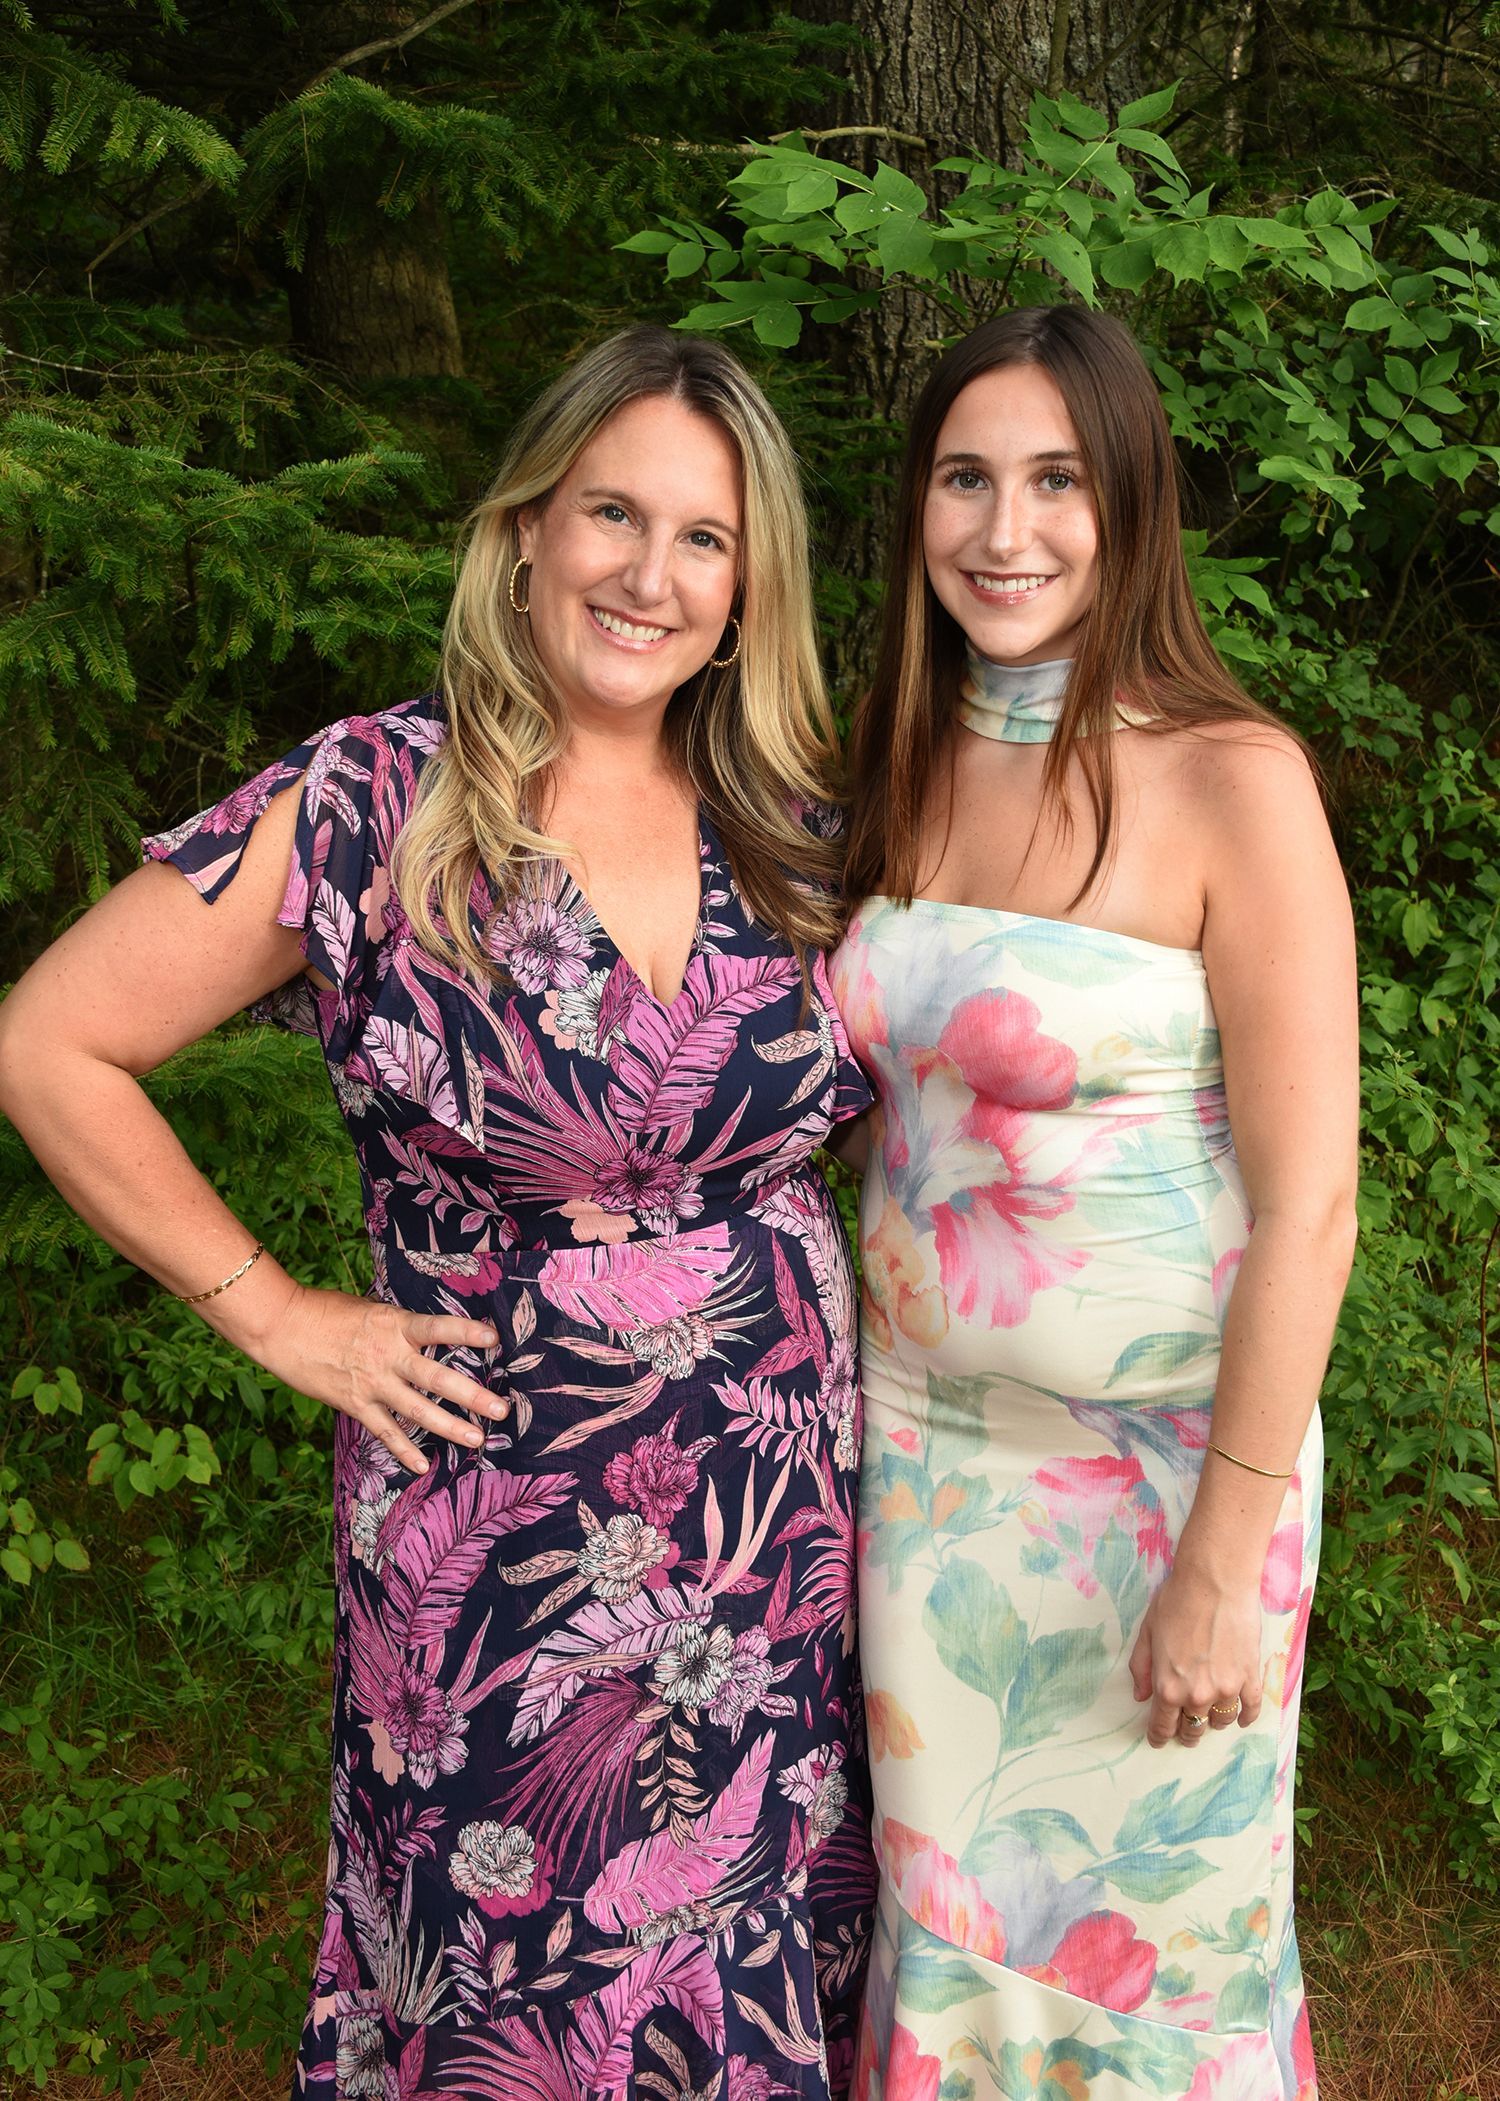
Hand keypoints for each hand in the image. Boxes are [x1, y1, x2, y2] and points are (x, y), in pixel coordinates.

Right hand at [253, 1283, 508, 1473]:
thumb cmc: (326, 1311)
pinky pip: (385, 1431)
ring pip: (418, 1410)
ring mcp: (373, 1383)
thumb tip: (422, 1337)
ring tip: (477, 1439)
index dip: (465, 1332)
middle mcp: (388, 1356)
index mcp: (394, 1324)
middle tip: (502, 1409)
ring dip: (450, 1427)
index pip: (437, 1328)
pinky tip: (423, 1465)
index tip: (494, 1338)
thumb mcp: (370, 1310)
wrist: (283, 1327)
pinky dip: (404, 1450)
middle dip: (472, 1395)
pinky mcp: (355, 1404)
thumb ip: (398, 1327)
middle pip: (437, 1378)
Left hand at [1128, 1563, 1263, 1749]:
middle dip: (1187, 1733)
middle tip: (1186, 1732)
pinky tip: (1241, 1717)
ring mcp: (1227, 1689)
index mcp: (1168, 1686)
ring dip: (1214, 1722)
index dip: (1159, 1736)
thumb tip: (1141, 1696)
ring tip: (1211, 1717)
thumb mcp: (1147, 1632)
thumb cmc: (1176, 1601)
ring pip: (1221, 1721)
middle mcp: (1197, 1695)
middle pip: (1193, 1728)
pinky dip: (1246, 1717)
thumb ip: (1141, 1668)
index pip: (1163, 1724)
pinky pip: (1251, 1709)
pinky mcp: (1250, 1678)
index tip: (1159, 1741)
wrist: (1215, 1582)